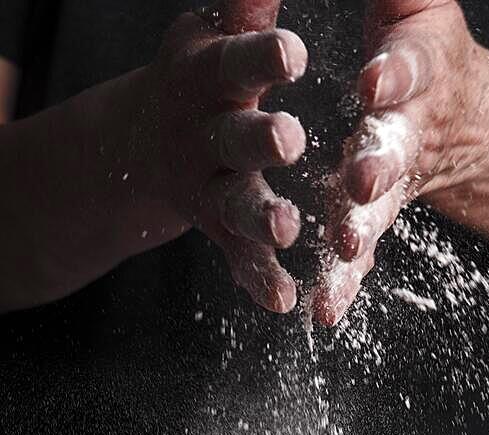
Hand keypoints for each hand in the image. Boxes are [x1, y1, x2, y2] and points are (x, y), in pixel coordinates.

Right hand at [131, 1, 307, 312]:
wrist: (145, 143)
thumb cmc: (198, 77)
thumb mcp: (214, 35)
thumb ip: (243, 10)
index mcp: (208, 79)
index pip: (233, 64)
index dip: (259, 58)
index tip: (291, 54)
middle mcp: (205, 135)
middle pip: (232, 138)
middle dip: (259, 140)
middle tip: (291, 139)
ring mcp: (209, 188)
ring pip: (236, 205)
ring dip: (260, 217)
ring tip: (286, 228)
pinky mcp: (220, 229)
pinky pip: (240, 256)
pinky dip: (259, 279)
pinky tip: (282, 300)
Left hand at [311, 0, 488, 324]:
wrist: (452, 114)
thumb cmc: (421, 46)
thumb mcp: (414, 6)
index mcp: (415, 72)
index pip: (407, 68)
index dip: (395, 73)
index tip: (375, 76)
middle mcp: (405, 132)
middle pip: (393, 149)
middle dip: (378, 162)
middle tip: (363, 176)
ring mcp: (388, 184)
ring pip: (374, 210)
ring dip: (359, 232)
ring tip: (343, 251)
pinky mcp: (368, 218)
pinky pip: (355, 254)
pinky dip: (342, 284)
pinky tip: (323, 312)